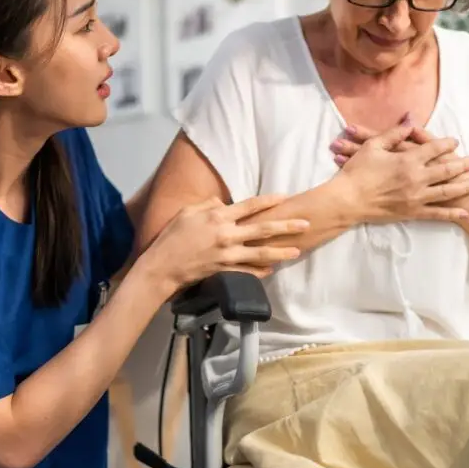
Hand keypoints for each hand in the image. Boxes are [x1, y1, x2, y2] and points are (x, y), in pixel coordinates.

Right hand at [135, 194, 309, 298]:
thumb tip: (222, 203)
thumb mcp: (187, 212)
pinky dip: (261, 271)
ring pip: (261, 252)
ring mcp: (227, 254)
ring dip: (281, 251)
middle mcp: (226, 234)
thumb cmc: (171, 236)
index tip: (285, 197)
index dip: (269, 200)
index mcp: (218, 216)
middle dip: (287, 226)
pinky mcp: (224, 270)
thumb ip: (207, 204)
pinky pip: (248, 271)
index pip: (250, 206)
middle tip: (306, 224)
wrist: (162, 266)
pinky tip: (273, 269)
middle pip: (263, 229)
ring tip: (297, 250)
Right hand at [330, 124, 468, 222]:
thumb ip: (394, 134)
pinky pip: (437, 214)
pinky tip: (465, 212)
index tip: (454, 141)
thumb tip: (410, 123)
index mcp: (408, 160)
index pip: (434, 149)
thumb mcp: (373, 146)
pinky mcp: (412, 212)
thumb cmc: (357, 171)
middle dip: (463, 164)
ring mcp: (417, 197)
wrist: (348, 200)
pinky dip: (452, 213)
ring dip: (465, 186)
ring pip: (447, 192)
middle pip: (447, 170)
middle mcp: (417, 178)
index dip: (446, 143)